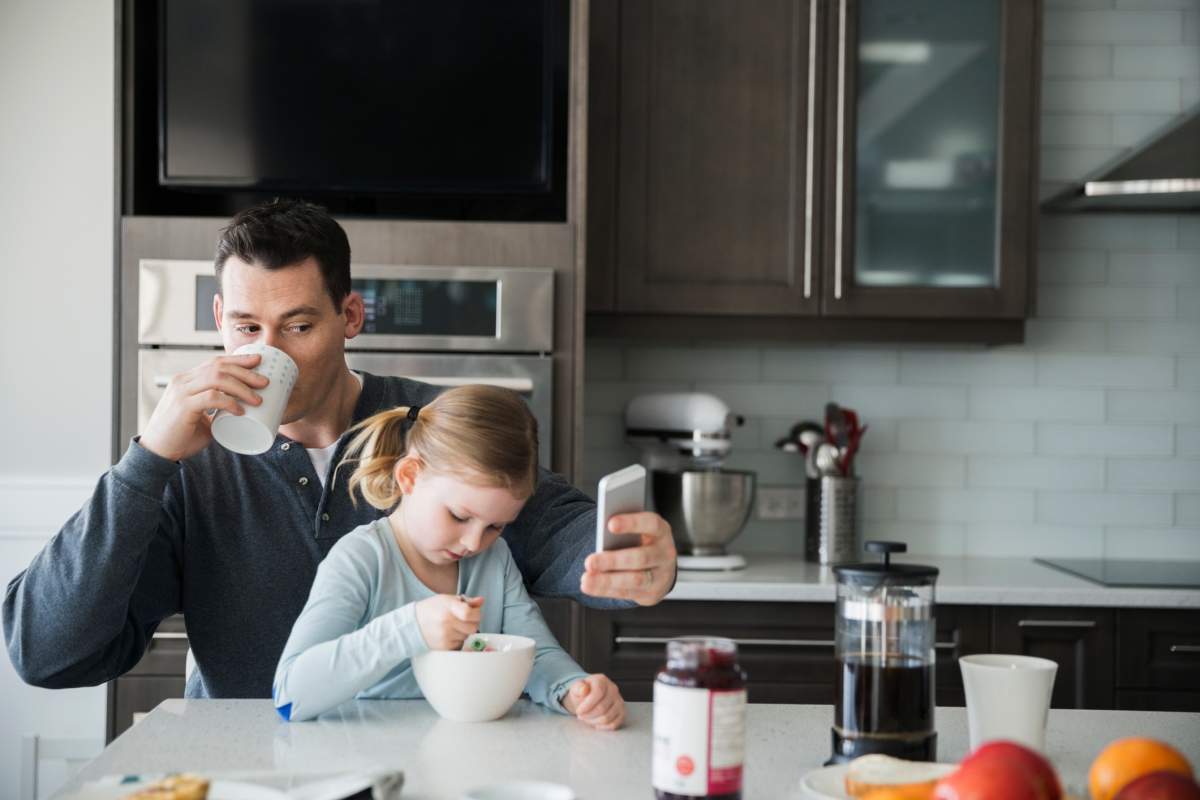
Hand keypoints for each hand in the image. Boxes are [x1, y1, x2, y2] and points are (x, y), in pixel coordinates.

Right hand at [139, 353, 268, 461]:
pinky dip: (229, 402)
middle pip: (219, 367)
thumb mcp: (201, 416)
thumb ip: (216, 410)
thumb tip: (242, 409)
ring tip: (257, 399)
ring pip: (217, 378)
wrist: (157, 453)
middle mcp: (183, 381)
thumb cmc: (181, 436)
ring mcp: (181, 393)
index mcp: (186, 380)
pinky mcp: (183, 407)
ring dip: (241, 387)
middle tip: (264, 382)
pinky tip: (241, 411)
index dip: (237, 360)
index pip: (214, 362)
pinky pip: (211, 398)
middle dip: (245, 372)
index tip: (258, 361)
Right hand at [415, 595, 482, 650]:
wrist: (413, 624)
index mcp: (449, 608)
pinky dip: (458, 640)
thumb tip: (481, 601)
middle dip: (472, 623)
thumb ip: (467, 601)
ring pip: (467, 636)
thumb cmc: (432, 609)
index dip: (476, 613)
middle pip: (473, 627)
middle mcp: (447, 622)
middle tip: (464, 620)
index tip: (473, 612)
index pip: (470, 614)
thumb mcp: (448, 599)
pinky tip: (450, 633)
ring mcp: (446, 636)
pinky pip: (460, 644)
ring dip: (465, 632)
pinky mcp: (444, 647)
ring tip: (454, 626)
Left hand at [561, 674, 624, 729]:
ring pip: (607, 717)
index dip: (587, 705)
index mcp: (601, 680)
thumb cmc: (582, 694)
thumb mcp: (576, 689)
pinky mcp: (622, 712)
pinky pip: (614, 724)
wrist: (589, 698)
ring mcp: (619, 701)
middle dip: (589, 715)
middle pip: (602, 707)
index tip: (578, 711)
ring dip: (594, 722)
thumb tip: (583, 689)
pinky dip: (603, 727)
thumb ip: (578, 688)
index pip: (598, 692)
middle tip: (581, 716)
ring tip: (587, 719)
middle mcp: (613, 689)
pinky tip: (596, 724)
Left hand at [581, 511, 676, 605]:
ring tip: (586, 579)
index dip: (632, 523)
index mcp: (661, 531)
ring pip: (634, 580)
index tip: (610, 524)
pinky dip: (605, 590)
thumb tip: (601, 537)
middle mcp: (665, 554)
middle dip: (612, 561)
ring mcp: (661, 576)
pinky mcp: (652, 593)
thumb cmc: (640, 542)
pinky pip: (627, 593)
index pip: (651, 524)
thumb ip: (622, 532)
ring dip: (607, 580)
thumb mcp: (636, 532)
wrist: (658, 567)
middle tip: (589, 562)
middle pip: (640, 558)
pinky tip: (589, 586)